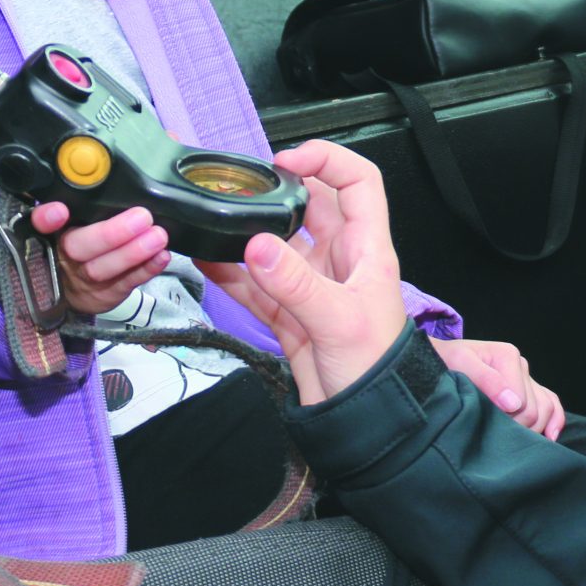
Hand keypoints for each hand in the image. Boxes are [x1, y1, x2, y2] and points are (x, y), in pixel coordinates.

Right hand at [32, 201, 167, 316]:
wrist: (73, 289)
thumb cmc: (79, 244)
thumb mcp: (72, 221)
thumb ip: (82, 203)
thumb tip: (107, 176)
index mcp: (51, 232)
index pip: (38, 223)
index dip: (46, 218)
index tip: (59, 211)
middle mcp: (62, 256)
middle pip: (78, 247)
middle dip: (111, 233)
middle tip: (141, 217)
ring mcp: (81, 278)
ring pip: (102, 268)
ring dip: (133, 252)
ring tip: (157, 236)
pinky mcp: (102, 294)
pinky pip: (125, 283)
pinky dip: (145, 269)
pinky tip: (160, 256)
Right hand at [204, 141, 407, 405]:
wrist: (367, 424)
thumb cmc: (376, 371)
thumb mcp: (339, 320)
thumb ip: (295, 283)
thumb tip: (255, 245)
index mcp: (367, 250)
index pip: (358, 182)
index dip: (327, 160)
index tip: (287, 161)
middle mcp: (340, 261)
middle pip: (307, 208)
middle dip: (273, 195)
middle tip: (238, 191)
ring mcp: (312, 287)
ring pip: (275, 247)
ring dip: (246, 236)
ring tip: (215, 225)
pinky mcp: (289, 315)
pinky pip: (256, 285)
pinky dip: (232, 274)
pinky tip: (208, 263)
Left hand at [433, 337, 566, 439]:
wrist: (440, 359)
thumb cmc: (446, 362)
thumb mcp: (459, 364)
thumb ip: (486, 380)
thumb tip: (514, 404)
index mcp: (508, 356)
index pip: (522, 402)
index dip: (508, 420)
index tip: (487, 424)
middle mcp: (522, 365)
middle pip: (536, 409)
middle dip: (518, 427)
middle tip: (495, 434)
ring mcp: (527, 377)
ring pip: (547, 409)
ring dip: (534, 429)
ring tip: (513, 441)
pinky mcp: (528, 388)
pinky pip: (552, 403)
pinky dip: (555, 421)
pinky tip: (549, 437)